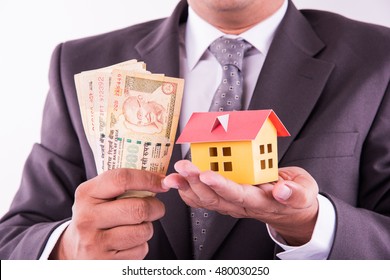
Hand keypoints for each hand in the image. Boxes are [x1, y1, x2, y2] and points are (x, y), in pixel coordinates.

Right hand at [50, 168, 167, 258]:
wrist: (74, 249)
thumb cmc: (95, 215)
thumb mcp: (98, 195)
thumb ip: (122, 184)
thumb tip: (159, 178)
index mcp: (86, 194)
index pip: (122, 179)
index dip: (148, 179)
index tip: (163, 182)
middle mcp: (88, 218)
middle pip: (138, 208)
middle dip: (156, 207)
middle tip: (157, 207)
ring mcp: (96, 243)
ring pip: (143, 231)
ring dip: (148, 227)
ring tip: (137, 225)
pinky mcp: (107, 262)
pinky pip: (140, 250)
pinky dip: (141, 244)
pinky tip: (129, 242)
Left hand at [163, 160, 318, 245]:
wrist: (291, 211)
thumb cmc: (296, 198)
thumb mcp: (304, 193)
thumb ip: (294, 193)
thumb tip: (281, 190)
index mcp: (260, 201)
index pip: (238, 194)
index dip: (221, 185)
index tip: (207, 174)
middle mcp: (242, 205)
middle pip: (215, 197)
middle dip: (196, 181)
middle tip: (183, 166)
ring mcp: (232, 204)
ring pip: (205, 199)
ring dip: (188, 186)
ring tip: (175, 174)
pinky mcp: (227, 199)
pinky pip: (204, 199)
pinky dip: (188, 191)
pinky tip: (178, 181)